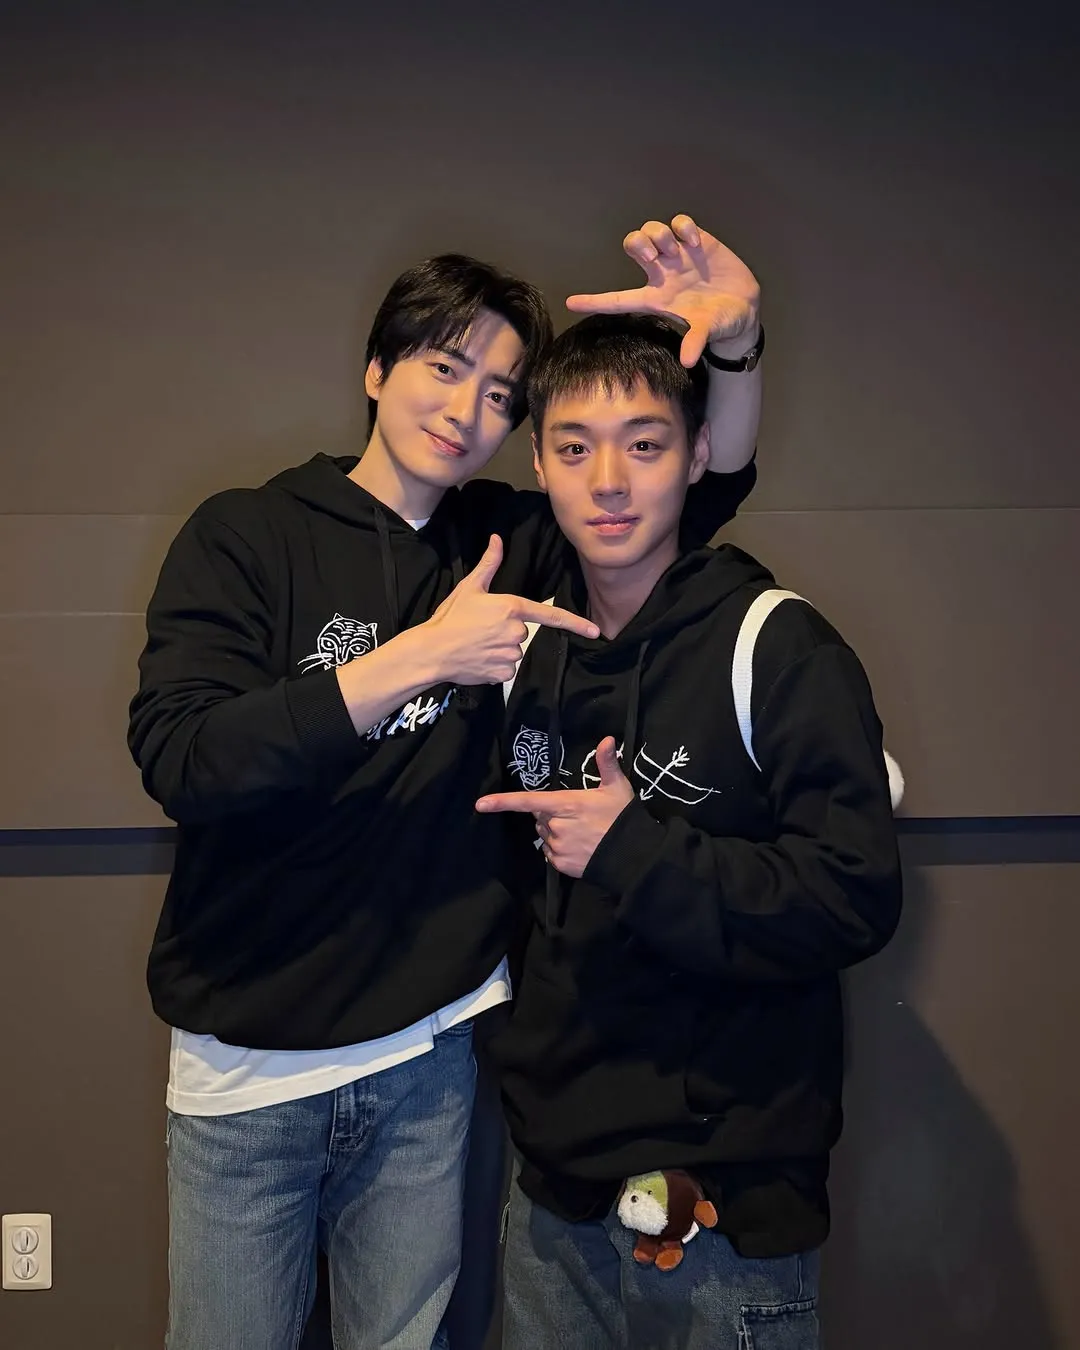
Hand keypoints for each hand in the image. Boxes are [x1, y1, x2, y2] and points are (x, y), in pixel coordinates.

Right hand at [424, 536, 597, 685]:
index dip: (576, 623)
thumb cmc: (450, 618)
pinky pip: (507, 670)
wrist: (431, 651)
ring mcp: (510, 655)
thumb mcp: (469, 587)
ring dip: (500, 650)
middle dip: (505, 632)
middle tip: (480, 630)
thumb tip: (497, 539)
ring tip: (477, 645)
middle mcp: (515, 631)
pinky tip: (478, 659)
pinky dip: (495, 667)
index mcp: (511, 608)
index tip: (595, 631)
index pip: (550, 615)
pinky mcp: (503, 674)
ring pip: (514, 652)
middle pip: (521, 632)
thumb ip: (489, 564)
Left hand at [476, 736, 633, 876]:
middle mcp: (556, 826)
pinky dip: (559, 849)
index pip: (527, 801)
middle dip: (552, 814)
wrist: (633, 854)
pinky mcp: (560, 864)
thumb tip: (608, 739)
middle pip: (540, 816)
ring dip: (556, 831)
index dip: (503, 802)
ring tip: (582, 831)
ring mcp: (557, 846)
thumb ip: (607, 763)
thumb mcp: (617, 787)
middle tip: (578, 814)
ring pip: (545, 835)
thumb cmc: (623, 817)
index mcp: (565, 804)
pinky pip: (550, 853)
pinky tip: (579, 846)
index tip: (480, 804)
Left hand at [567, 214, 760, 366]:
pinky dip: (684, 228)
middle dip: (637, 244)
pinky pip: (681, 224)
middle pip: (634, 247)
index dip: (595, 301)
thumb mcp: (708, 331)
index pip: (619, 299)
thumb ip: (696, 340)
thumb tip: (689, 360)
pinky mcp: (698, 242)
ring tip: (675, 249)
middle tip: (651, 255)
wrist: (745, 307)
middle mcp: (663, 274)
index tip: (570, 303)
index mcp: (657, 298)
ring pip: (653, 232)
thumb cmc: (720, 322)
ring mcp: (679, 256)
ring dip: (658, 235)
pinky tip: (695, 242)